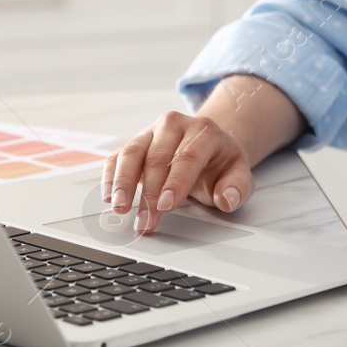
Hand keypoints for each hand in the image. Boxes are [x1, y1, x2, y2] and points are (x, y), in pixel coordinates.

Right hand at [103, 111, 253, 234]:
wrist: (207, 145)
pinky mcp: (135, 142)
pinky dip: (110, 176)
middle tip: (145, 220)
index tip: (166, 205)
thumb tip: (227, 199)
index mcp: (204, 131)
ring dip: (123, 182)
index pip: (187, 156)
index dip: (175, 182)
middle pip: (157, 157)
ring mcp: (152, 132)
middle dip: (150, 192)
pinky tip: (108, 195)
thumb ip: (237, 188)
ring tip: (120, 206)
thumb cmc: (220, 163)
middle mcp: (174, 125)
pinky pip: (117, 156)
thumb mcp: (238, 174)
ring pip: (132, 153)